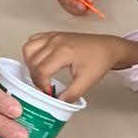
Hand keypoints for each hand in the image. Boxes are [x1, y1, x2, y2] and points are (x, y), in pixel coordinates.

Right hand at [22, 29, 137, 99]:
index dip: (41, 85)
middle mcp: (55, 41)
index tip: (49, 92)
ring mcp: (53, 36)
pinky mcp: (53, 35)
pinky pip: (33, 40)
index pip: (41, 70)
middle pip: (33, 61)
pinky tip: (40, 61)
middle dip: (36, 78)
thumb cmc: (99, 60)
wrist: (108, 47)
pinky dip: (32, 51)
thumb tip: (58, 102)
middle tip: (46, 86)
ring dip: (30, 63)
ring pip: (28, 49)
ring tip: (40, 74)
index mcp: (63, 52)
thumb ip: (72, 94)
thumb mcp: (87, 81)